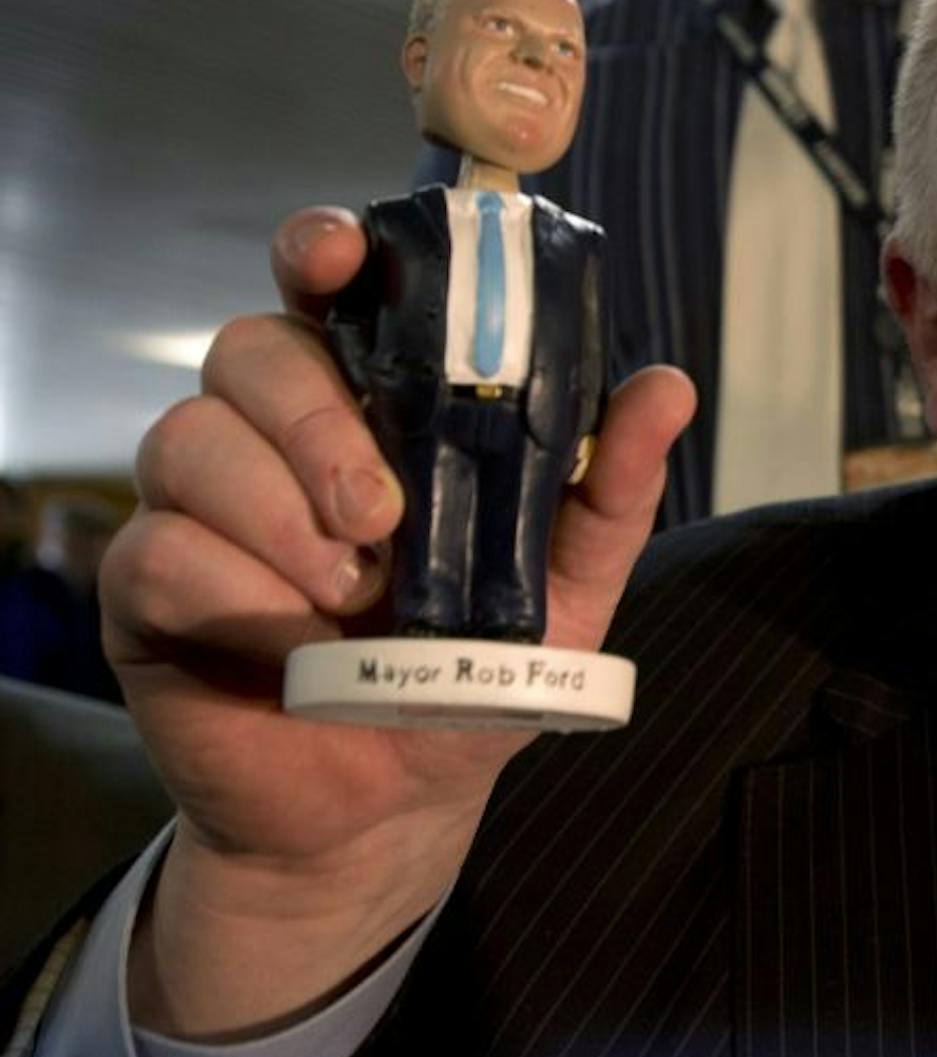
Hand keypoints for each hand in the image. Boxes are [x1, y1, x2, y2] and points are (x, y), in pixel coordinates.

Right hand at [102, 207, 693, 1037]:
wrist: (393, 807)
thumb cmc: (474, 672)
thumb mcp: (569, 582)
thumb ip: (610, 484)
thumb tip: (668, 387)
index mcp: (371, 404)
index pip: (325, 285)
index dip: (322, 249)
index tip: (339, 257)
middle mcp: (275, 433)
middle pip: (251, 348)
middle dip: (319, 421)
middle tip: (382, 516)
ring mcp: (201, 505)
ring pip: (190, 437)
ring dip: (279, 515)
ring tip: (352, 594)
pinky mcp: (148, 588)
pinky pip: (159, 549)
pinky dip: (235, 594)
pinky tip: (291, 645)